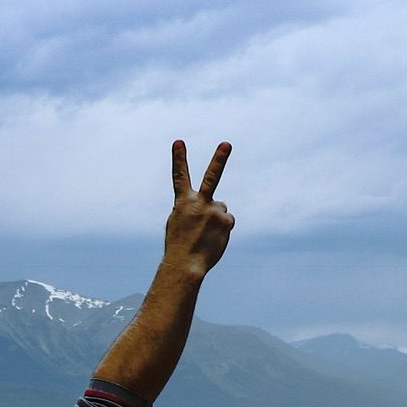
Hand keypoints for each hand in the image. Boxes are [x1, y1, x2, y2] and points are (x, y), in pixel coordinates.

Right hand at [163, 140, 233, 275]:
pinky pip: (227, 221)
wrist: (186, 264)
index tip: (178, 142)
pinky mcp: (226, 221)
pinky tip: (213, 239)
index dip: (179, 158)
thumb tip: (217, 206)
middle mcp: (199, 203)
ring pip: (221, 209)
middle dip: (219, 159)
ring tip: (205, 234)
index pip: (179, 176)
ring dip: (216, 219)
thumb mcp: (179, 222)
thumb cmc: (179, 244)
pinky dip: (222, 229)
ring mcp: (214, 211)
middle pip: (211, 177)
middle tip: (227, 144)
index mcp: (182, 202)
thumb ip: (193, 208)